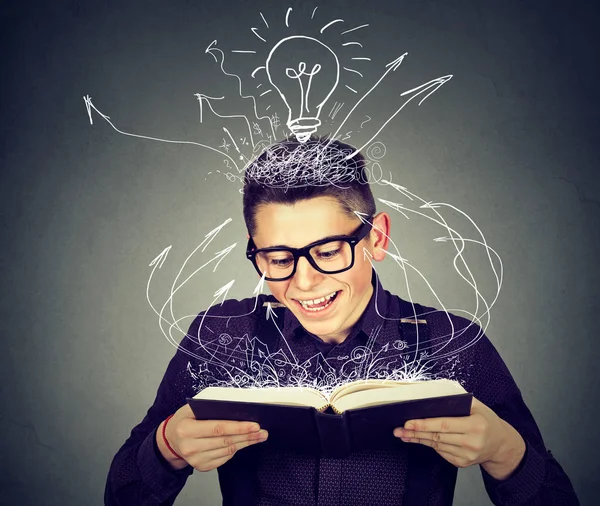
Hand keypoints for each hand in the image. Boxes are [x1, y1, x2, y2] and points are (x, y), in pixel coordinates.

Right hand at [157, 404, 267, 471]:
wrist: (170, 440)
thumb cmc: (184, 419)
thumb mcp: (191, 408)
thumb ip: (210, 406)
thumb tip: (236, 406)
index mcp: (187, 429)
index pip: (218, 428)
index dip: (238, 427)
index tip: (255, 425)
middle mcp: (190, 447)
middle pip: (225, 441)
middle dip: (247, 436)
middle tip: (262, 431)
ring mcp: (196, 460)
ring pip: (228, 450)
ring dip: (246, 443)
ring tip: (259, 436)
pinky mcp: (202, 467)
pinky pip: (224, 458)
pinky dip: (236, 449)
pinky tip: (244, 443)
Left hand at [393, 397, 525, 479]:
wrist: (500, 444)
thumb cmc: (486, 420)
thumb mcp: (478, 406)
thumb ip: (458, 400)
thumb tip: (432, 396)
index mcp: (476, 426)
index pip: (444, 425)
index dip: (424, 424)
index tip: (408, 422)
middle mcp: (472, 442)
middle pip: (437, 437)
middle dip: (415, 432)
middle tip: (399, 429)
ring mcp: (467, 456)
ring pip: (436, 445)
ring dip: (418, 439)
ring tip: (403, 434)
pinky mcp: (462, 463)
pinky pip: (441, 452)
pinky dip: (429, 444)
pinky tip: (418, 439)